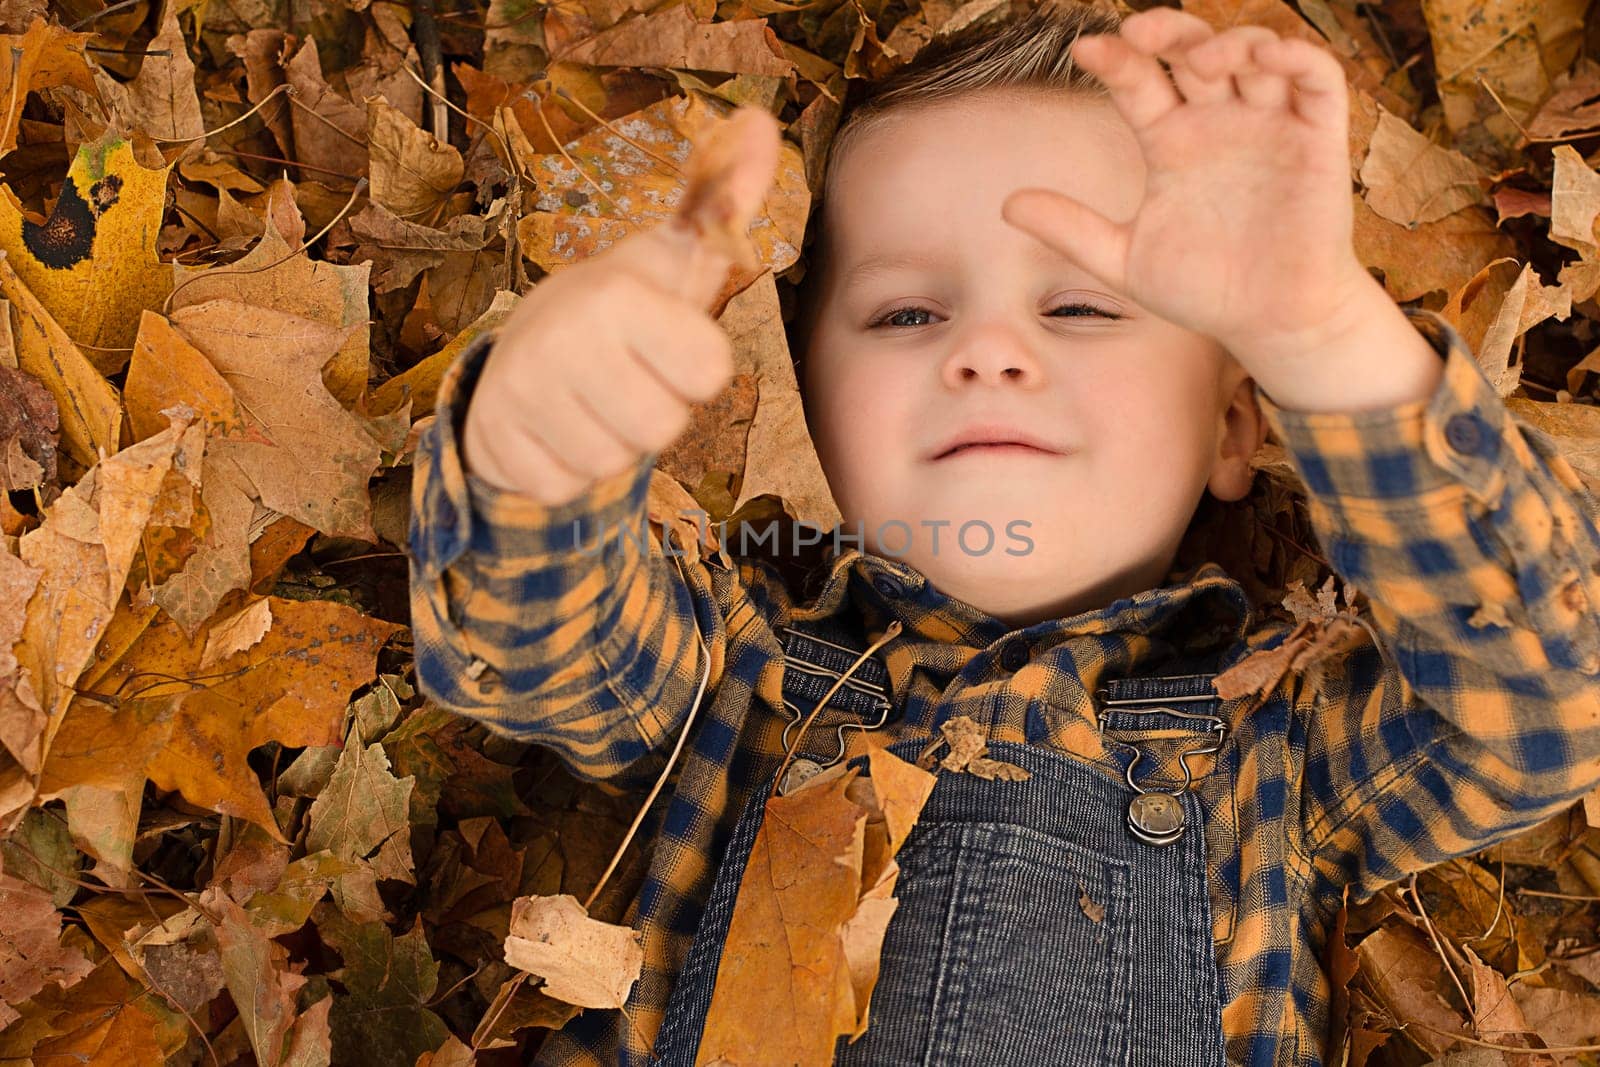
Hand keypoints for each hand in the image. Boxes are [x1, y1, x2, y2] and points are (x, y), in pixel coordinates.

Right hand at [462, 106, 780, 506]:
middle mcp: (560, 338)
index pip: (710, 371)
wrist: (520, 352)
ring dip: (613, 443)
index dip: (698, 367)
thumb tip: (760, 123)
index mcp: (617, 293)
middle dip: (656, 412)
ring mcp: (520, 393)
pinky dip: (569, 469)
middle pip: (662, 429)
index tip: (669, 341)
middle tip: (630, 377)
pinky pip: (565, 489)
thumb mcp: (675, 257)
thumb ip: (722, 202)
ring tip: (594, 401)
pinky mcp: (493, 445)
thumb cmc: (623, 310)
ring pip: (613, 465)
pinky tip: (559, 427)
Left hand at [1000, 8, 1371, 365]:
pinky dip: (1297, 56)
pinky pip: (1317, 80)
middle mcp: (1217, 122)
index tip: (1084, 52)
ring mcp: (1268, 125)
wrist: (1269, 324)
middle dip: (1168, 32)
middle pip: (1193, 51)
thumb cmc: (1203, 288)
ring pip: (1254, 53)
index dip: (1115, 59)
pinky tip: (1267, 57)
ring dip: (1229, 41)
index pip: (1139, 82)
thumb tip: (1006, 204)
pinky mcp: (1318, 140)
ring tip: (1202, 59)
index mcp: (1170, 142)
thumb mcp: (1123, 261)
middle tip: (1138, 35)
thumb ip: (1071, 229)